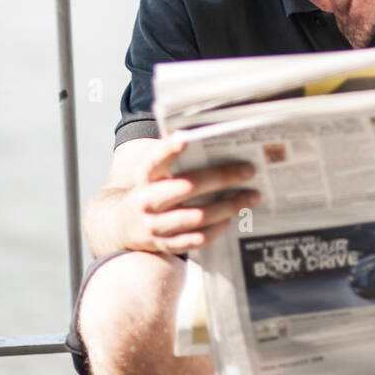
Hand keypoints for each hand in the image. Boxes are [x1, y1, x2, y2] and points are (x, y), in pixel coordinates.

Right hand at [119, 135, 259, 253]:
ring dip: (228, 206)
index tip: (185, 139)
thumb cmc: (152, 188)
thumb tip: (201, 129)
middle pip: (187, 187)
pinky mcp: (165, 244)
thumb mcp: (153, 170)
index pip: (155, 160)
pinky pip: (197, 239)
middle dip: (221, 177)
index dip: (168, 149)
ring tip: (252, 196)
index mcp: (145, 176)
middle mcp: (147, 200)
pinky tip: (232, 218)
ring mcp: (155, 225)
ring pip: (197, 216)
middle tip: (249, 170)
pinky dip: (217, 228)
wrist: (123, 225)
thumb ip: (172, 152)